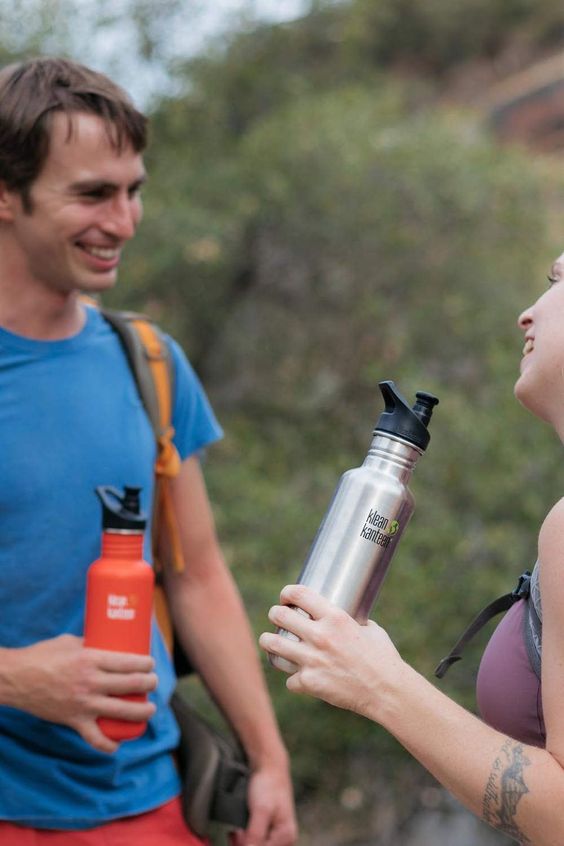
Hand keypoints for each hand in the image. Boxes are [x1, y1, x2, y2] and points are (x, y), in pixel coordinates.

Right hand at [7, 634, 156, 752]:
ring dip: (141, 712)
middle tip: (153, 682)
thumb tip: (110, 646)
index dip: (145, 664)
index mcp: (90, 659)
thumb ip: (90, 646)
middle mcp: (90, 682)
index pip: (128, 662)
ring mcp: (83, 704)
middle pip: (130, 685)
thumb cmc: (42, 655)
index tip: (151, 663)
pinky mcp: (74, 720)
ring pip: (121, 711)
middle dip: (149, 683)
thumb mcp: (70, 642)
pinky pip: (95, 738)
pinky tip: (118, 744)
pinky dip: (108, 745)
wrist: (16, 679)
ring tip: (150, 710)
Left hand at [230, 756, 297, 845]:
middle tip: (235, 833)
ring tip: (235, 832)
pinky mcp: (269, 829)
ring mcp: (277, 835)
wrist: (269, 766)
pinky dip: (245, 839)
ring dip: (243, 843)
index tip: (236, 835)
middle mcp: (284, 839)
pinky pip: (256, 841)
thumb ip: (255, 834)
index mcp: (286, 836)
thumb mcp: (261, 811)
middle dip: (245, 844)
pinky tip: (239, 832)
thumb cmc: (268, 785)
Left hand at [259, 585, 405, 720]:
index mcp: (335, 617)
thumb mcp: (370, 629)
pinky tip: (301, 679)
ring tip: (269, 641)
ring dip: (268, 641)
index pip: (299, 594)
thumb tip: (348, 616)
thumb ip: (353, 620)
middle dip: (275, 614)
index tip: (285, 597)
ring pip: (273, 644)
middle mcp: (320, 636)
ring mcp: (311, 660)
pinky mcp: (309, 682)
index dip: (287, 593)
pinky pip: (290, 679)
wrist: (387, 691)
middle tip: (277, 617)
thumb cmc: (383, 658)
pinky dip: (295, 680)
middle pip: (279, 616)